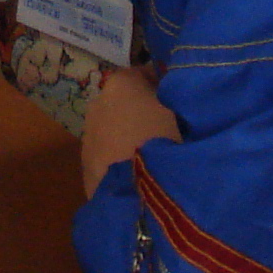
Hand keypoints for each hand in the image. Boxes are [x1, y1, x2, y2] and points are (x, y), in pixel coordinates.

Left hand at [78, 62, 179, 192]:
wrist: (138, 199)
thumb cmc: (170, 146)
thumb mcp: (188, 114)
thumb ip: (181, 98)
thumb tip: (181, 97)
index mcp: (123, 83)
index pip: (146, 73)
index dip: (165, 85)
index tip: (181, 101)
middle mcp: (98, 102)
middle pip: (127, 100)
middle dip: (144, 110)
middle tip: (171, 129)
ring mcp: (88, 135)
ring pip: (114, 128)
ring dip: (130, 135)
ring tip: (156, 156)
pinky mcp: (84, 166)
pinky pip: (108, 154)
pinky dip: (120, 158)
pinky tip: (139, 174)